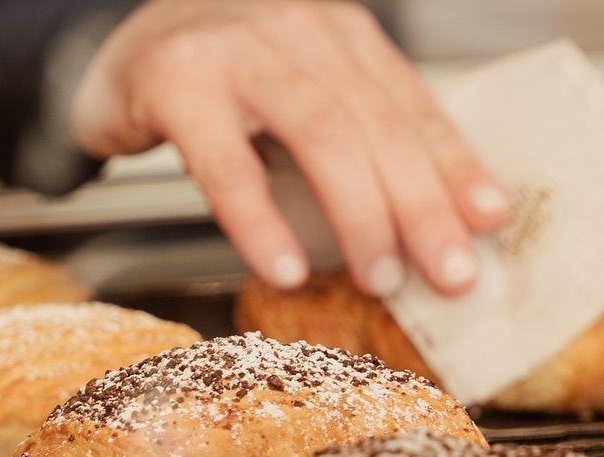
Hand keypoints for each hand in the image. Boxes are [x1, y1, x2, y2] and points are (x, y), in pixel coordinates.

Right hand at [71, 0, 507, 295]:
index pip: (412, 105)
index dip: (454, 164)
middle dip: (421, 204)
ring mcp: (237, 50)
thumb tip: (426, 223)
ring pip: (320, 134)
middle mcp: (299, 30)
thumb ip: (356, 141)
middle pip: (377, 123)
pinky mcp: (176, 82)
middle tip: (448, 273)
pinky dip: (261, 221)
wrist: (113, 47)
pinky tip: (283, 267)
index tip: (489, 221)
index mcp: (340, 37)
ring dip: (358, 213)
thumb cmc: (219, 86)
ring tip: (379, 278)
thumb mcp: (300, 96)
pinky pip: (226, 163)